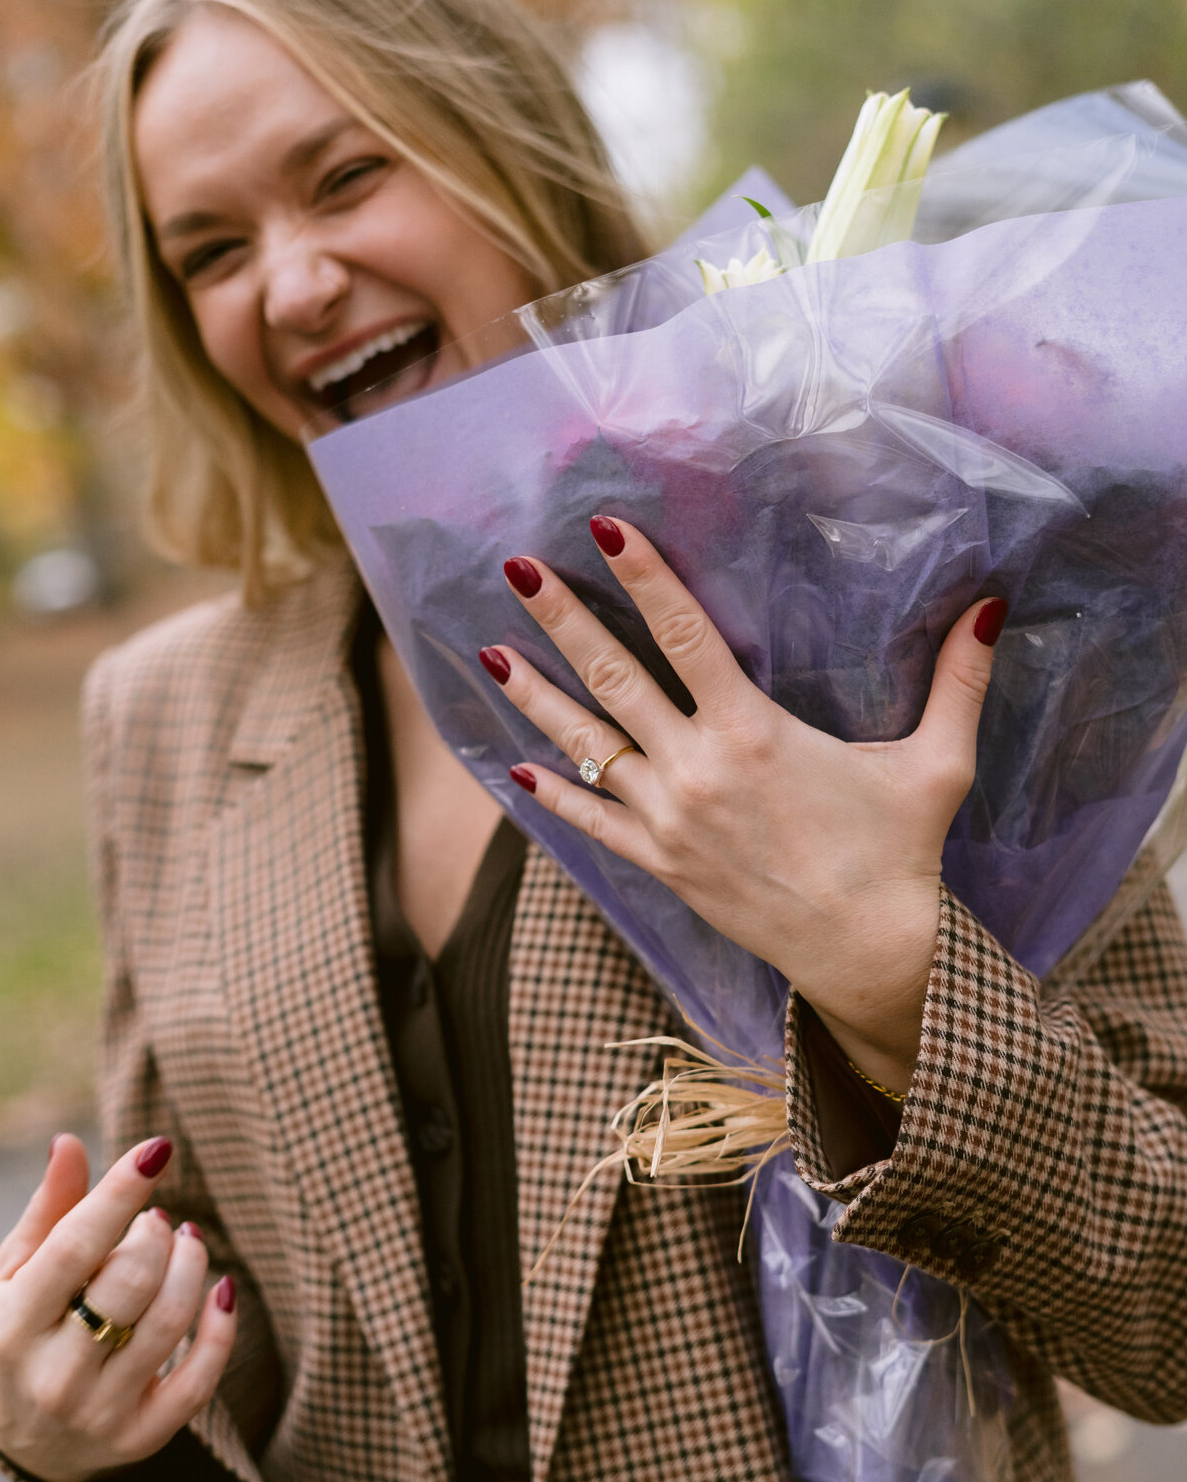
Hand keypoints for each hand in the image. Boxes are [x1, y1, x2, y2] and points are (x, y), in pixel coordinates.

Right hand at [0, 1133, 236, 1481]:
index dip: (120, 1191)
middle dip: (156, 1235)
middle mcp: (52, 1375)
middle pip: (129, 1281)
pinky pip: (199, 1380)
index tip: (158, 1149)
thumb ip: (48, 1212)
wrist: (27, 1446)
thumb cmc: (25, 1335)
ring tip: (188, 1243)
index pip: (74, 1246)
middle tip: (159, 1221)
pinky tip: (222, 1290)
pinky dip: (221, 1328)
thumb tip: (69, 1143)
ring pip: (168, 1323)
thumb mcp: (17, 1276)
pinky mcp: (139, 1438)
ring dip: (192, 1266)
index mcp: (11, 1326)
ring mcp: (98, 1412)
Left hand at [480, 517, 1004, 1092]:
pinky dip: (552, 794)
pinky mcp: (660, 865)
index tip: (604, 528)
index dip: (643, 576)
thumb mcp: (936, 764)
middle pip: (614, 678)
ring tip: (489, 651)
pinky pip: (591, 824)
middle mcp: (696, 770)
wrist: (866, 954)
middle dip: (563, 620)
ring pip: (585, 747)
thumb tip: (992, 608)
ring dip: (537, 696)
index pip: (684, 635)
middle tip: (518, 570)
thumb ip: (957, 682)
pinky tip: (516, 765)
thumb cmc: (899, 855)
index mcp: (752, 733)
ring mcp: (669, 821)